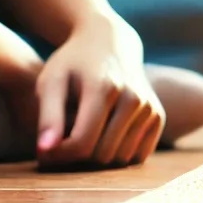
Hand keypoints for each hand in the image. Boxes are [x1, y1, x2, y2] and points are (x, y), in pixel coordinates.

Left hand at [34, 13, 165, 168]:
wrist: (109, 42)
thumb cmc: (72, 64)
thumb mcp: (51, 82)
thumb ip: (48, 117)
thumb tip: (44, 151)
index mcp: (104, 89)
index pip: (81, 143)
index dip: (59, 154)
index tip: (45, 149)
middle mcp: (133, 98)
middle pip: (102, 155)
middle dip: (78, 156)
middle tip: (62, 142)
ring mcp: (149, 108)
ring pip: (120, 159)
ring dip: (98, 156)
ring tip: (82, 135)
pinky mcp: (158, 116)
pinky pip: (137, 156)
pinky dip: (118, 153)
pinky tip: (103, 136)